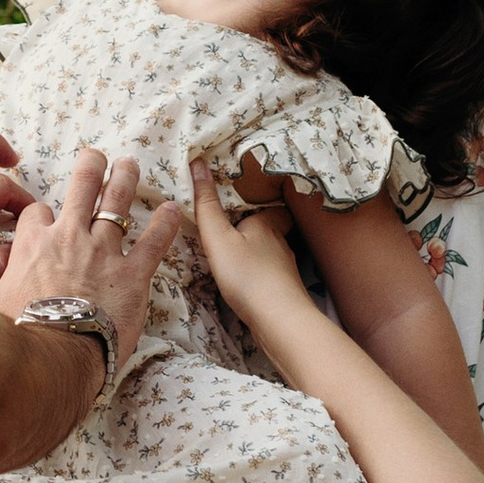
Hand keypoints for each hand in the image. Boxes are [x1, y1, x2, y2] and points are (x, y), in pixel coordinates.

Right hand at [0, 147, 180, 356]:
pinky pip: (153, 243)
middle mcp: (69, 238)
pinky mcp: (132, 274)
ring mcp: (103, 252)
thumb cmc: (18, 334)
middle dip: (90, 167)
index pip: (37, 213)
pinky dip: (165, 225)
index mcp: (33, 244)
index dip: (43, 214)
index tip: (47, 217)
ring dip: (124, 180)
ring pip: (116, 203)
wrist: (51, 353)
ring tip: (130, 164)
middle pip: (81, 188)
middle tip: (96, 155)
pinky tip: (172, 210)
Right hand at [189, 159, 319, 331]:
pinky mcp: (285, 290)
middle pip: (271, 228)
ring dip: (259, 251)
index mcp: (267, 223)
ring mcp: (285, 268)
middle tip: (236, 226)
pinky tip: (248, 281)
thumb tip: (198, 163)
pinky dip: (261, 273)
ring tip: (238, 252)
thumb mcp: (218, 238)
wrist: (279, 320)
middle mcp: (281, 242)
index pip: (271, 205)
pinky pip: (271, 273)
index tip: (245, 198)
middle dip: (258, 227)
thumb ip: (207, 205)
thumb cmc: (247, 274)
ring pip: (272, 252)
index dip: (261, 200)